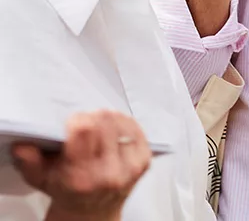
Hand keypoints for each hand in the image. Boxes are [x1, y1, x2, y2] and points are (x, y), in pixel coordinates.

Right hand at [12, 111, 150, 220]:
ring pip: (121, 121)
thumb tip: (24, 146)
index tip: (72, 123)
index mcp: (81, 177)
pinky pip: (137, 128)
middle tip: (85, 125)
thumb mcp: (43, 180)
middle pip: (104, 121)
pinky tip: (115, 131)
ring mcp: (130, 167)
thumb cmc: (68, 191)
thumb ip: (31, 162)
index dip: (77, 120)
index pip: (84, 130)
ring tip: (99, 129)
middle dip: (92, 118)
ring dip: (109, 119)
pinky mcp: (144, 161)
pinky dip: (125, 124)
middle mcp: (108, 173)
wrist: (93, 213)